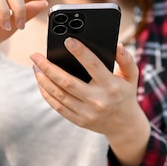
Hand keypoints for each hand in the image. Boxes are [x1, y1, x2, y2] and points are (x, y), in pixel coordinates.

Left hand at [30, 38, 149, 146]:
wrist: (124, 125)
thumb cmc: (125, 94)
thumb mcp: (131, 76)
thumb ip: (126, 60)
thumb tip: (118, 46)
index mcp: (111, 86)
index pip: (93, 65)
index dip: (80, 52)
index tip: (68, 40)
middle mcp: (98, 100)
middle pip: (67, 82)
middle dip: (48, 67)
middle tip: (35, 55)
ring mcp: (87, 112)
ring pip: (59, 95)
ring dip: (43, 79)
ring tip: (35, 66)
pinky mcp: (79, 120)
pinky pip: (58, 106)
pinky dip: (46, 93)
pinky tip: (40, 82)